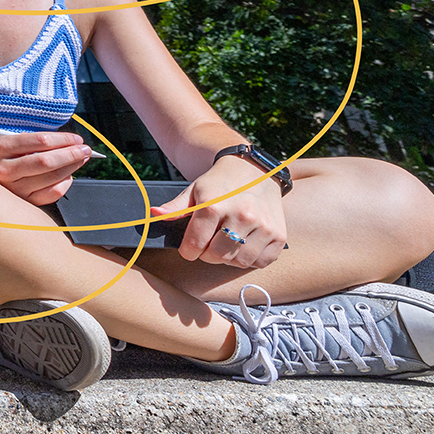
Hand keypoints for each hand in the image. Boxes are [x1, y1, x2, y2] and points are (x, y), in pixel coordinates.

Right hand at [0, 131, 94, 205]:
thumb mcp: (8, 142)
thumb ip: (34, 142)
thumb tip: (68, 142)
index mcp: (1, 147)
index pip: (40, 141)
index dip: (63, 139)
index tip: (76, 138)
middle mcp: (5, 169)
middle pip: (47, 162)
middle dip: (72, 154)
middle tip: (84, 149)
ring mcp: (13, 188)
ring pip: (52, 178)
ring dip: (71, 168)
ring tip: (79, 160)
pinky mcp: (20, 201)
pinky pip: (50, 195)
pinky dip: (64, 184)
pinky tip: (67, 177)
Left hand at [153, 156, 286, 268]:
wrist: (254, 171)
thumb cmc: (220, 183)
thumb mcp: (194, 190)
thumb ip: (175, 207)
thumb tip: (154, 214)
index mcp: (215, 205)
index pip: (195, 243)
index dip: (188, 251)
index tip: (188, 249)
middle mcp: (242, 215)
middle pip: (217, 256)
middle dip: (207, 255)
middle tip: (207, 246)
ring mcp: (263, 226)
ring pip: (239, 262)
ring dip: (229, 258)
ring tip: (225, 244)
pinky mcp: (279, 235)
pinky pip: (261, 261)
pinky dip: (250, 259)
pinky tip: (243, 245)